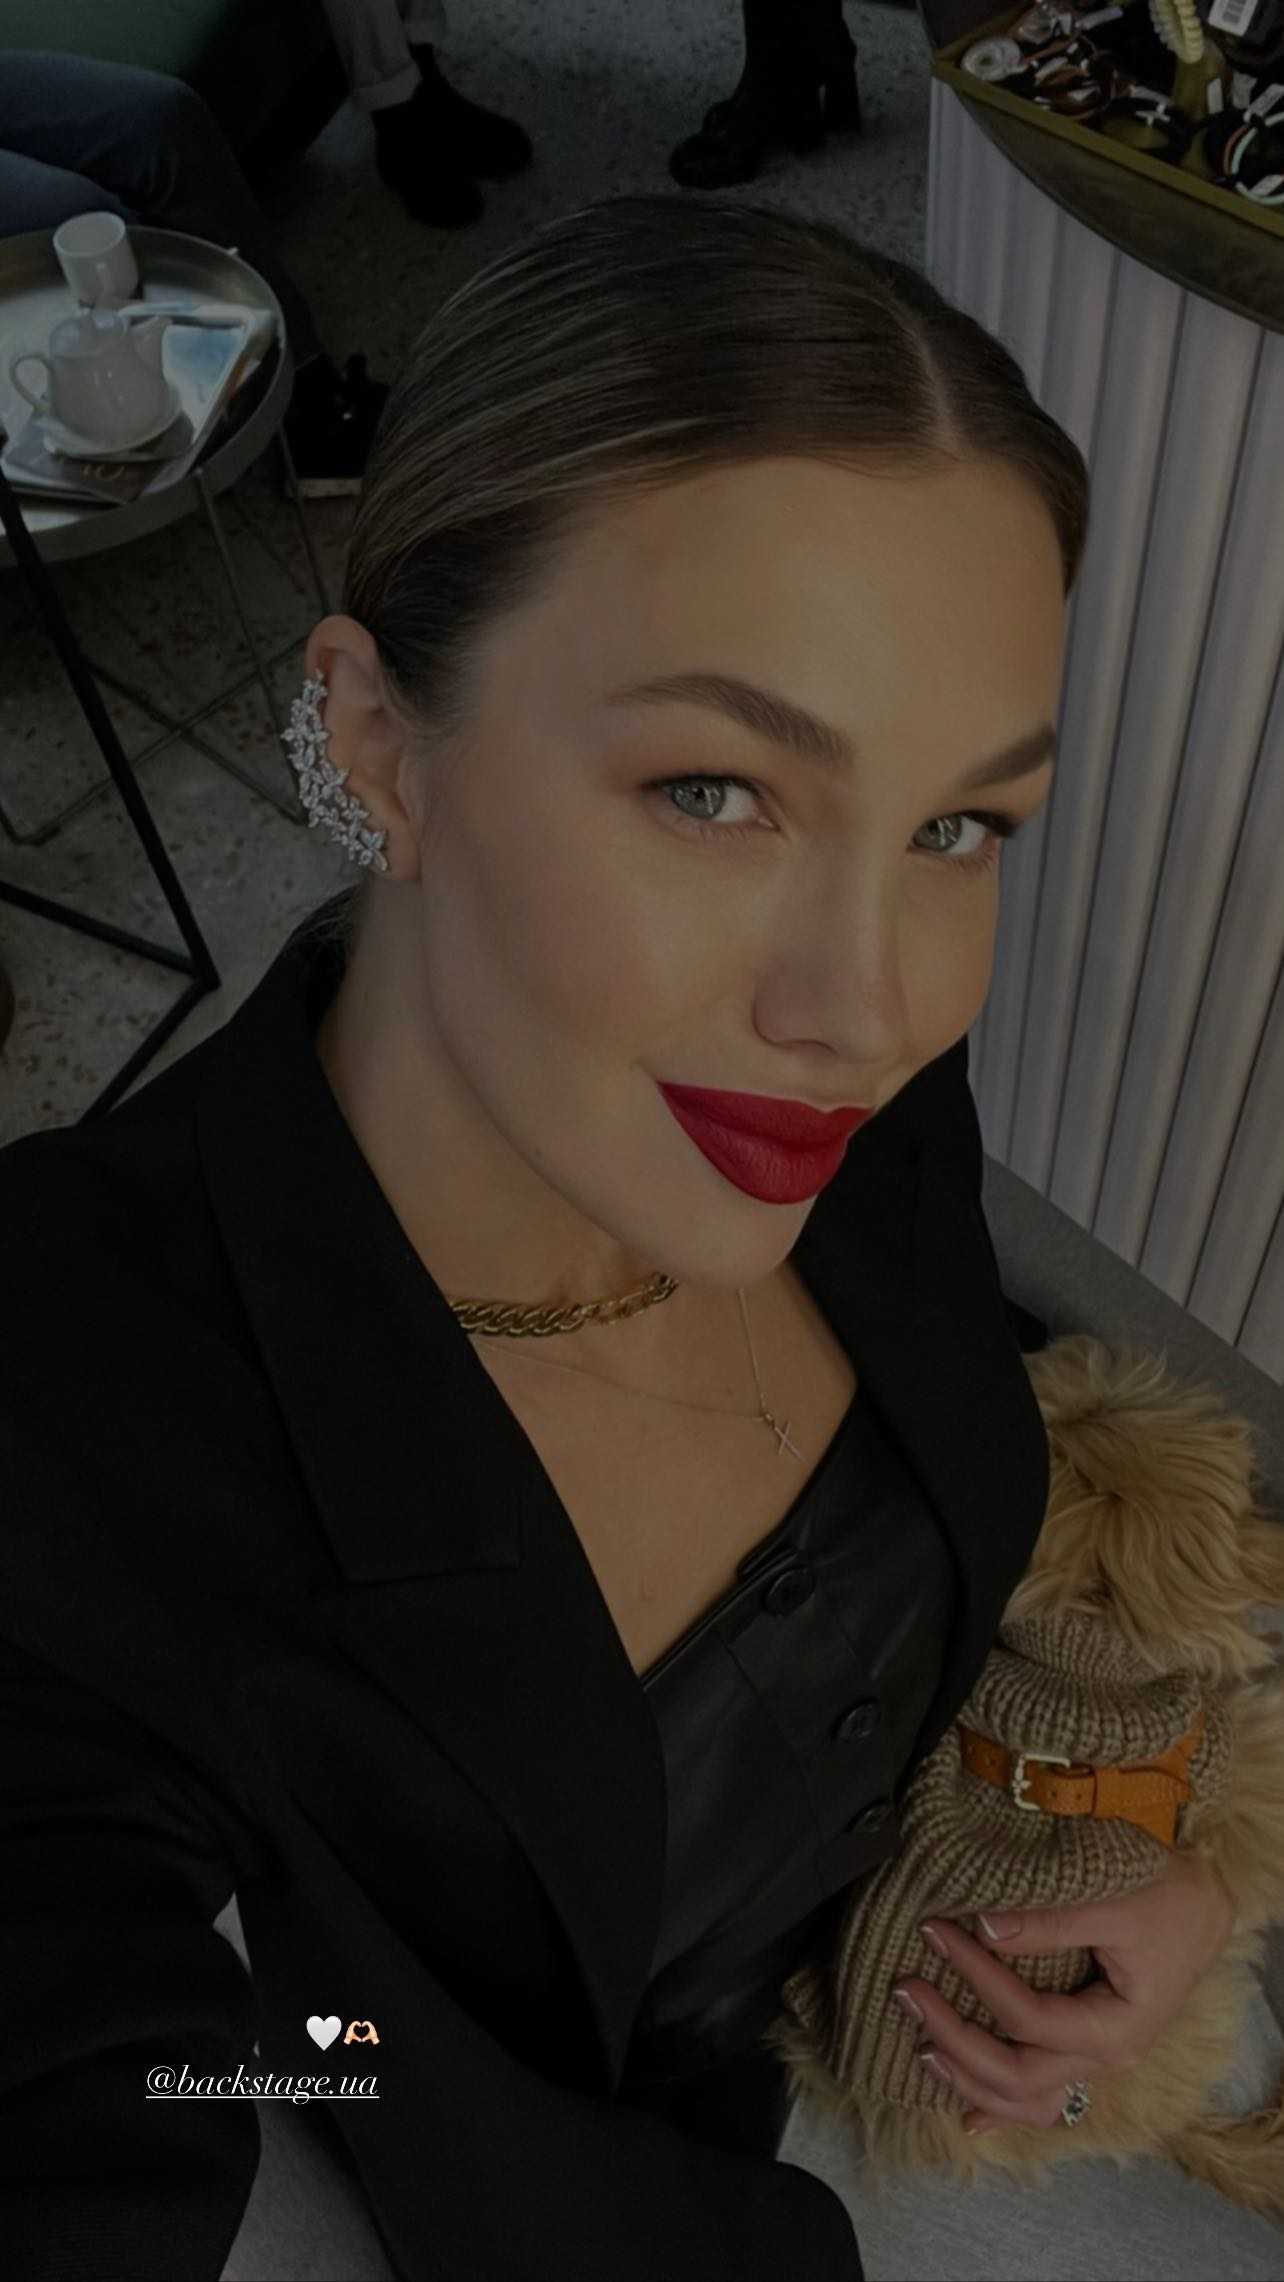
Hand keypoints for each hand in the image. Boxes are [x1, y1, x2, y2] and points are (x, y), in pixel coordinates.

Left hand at [894, 1849, 1234, 2133]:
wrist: (1201, 1906)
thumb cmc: (1164, 1897)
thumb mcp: (1113, 1899)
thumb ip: (1051, 1919)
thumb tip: (982, 1925)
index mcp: (1116, 2028)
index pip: (1028, 2019)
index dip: (977, 1979)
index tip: (935, 1932)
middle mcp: (1104, 2057)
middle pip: (1018, 2076)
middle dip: (954, 2039)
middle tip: (905, 1991)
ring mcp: (1093, 2059)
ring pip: (1025, 2099)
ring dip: (969, 2079)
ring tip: (920, 2046)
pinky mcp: (1083, 2048)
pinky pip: (1041, 2094)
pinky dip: (1001, 2107)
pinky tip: (968, 2118)